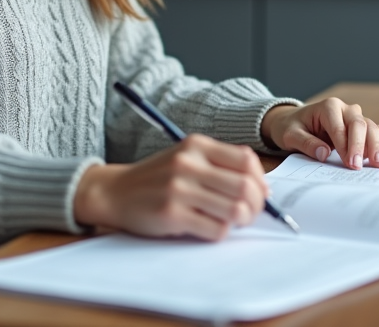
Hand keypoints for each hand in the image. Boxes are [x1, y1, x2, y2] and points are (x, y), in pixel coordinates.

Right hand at [73, 134, 267, 240]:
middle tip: (250, 214)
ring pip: (235, 210)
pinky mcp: (171, 214)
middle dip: (256, 205)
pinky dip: (221, 233)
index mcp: (196, 145)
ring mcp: (179, 188)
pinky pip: (215, 229)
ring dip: (242, 221)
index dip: (260, 180)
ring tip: (233, 222)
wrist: (115, 191)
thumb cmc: (158, 178)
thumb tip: (263, 188)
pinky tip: (210, 228)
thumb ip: (220, 166)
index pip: (246, 160)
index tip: (260, 193)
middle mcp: (188, 163)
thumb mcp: (186, 158)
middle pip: (245, 186)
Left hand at [261, 98, 378, 169]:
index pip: (340, 127)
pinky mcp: (361, 127)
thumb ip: (306, 143)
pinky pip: (377, 133)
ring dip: (378, 146)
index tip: (349, 163)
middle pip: (359, 125)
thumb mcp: (291, 135)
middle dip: (362, 146)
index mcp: (328, 107)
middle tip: (361, 166)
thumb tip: (323, 153)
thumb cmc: (292, 127)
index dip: (345, 145)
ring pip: (372, 128)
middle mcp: (345, 109)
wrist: (294, 121)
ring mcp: (355, 117)